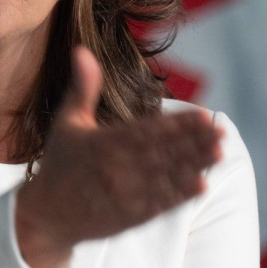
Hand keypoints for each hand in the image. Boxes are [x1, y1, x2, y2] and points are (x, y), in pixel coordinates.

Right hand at [15, 47, 222, 267]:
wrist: (45, 216)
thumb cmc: (59, 164)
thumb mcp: (67, 122)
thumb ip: (82, 88)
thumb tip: (82, 50)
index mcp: (102, 143)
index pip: (146, 131)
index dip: (176, 123)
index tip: (202, 114)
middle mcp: (114, 169)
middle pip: (161, 153)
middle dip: (194, 142)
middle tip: (221, 132)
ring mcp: (123, 195)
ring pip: (164, 178)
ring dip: (194, 165)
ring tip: (219, 153)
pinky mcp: (128, 216)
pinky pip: (158, 204)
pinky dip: (179, 196)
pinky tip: (201, 185)